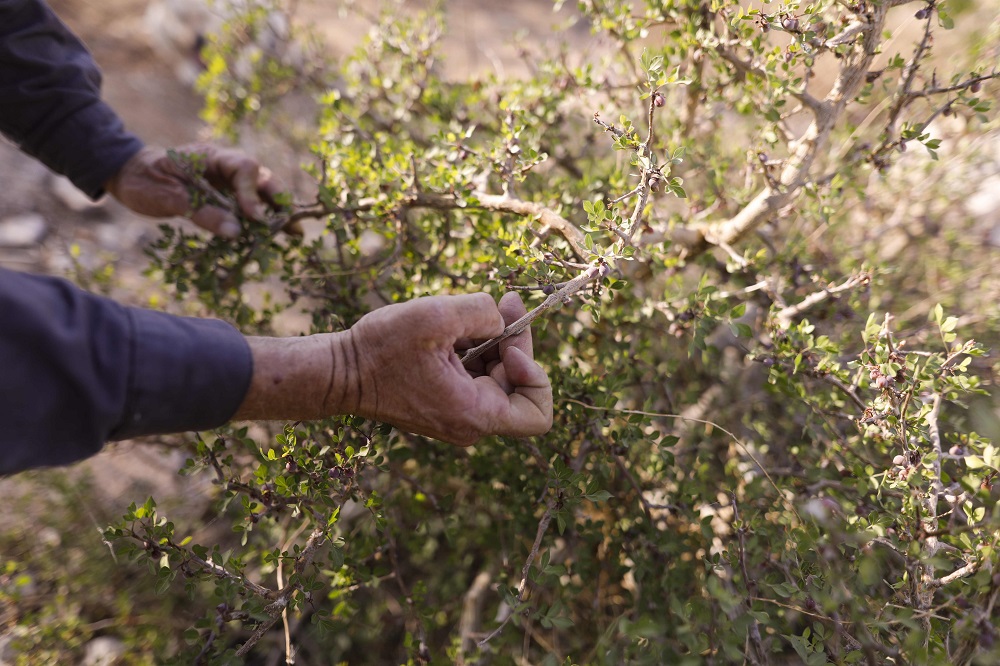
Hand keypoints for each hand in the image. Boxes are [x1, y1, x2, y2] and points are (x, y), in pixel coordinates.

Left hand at [104, 143, 282, 237]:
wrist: (128, 175)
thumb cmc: (143, 181)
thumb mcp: (168, 198)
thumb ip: (203, 212)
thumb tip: (236, 232)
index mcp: (210, 155)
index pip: (244, 167)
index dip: (253, 193)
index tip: (254, 218)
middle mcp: (224, 165)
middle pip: (261, 177)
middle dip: (278, 201)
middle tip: (291, 225)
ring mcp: (226, 180)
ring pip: (260, 192)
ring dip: (275, 212)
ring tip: (293, 234)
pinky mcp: (224, 195)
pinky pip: (248, 205)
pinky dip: (261, 219)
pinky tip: (274, 235)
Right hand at [340, 292, 552, 444]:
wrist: (337, 372)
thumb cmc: (381, 349)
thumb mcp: (436, 317)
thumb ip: (483, 311)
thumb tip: (501, 319)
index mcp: (475, 414)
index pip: (538, 415)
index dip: (537, 374)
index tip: (510, 346)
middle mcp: (470, 423)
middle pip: (519, 385)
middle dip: (514, 342)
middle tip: (506, 301)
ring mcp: (457, 414)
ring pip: (497, 377)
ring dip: (491, 342)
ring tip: (464, 315)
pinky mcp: (445, 402)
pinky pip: (475, 376)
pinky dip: (473, 349)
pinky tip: (453, 327)